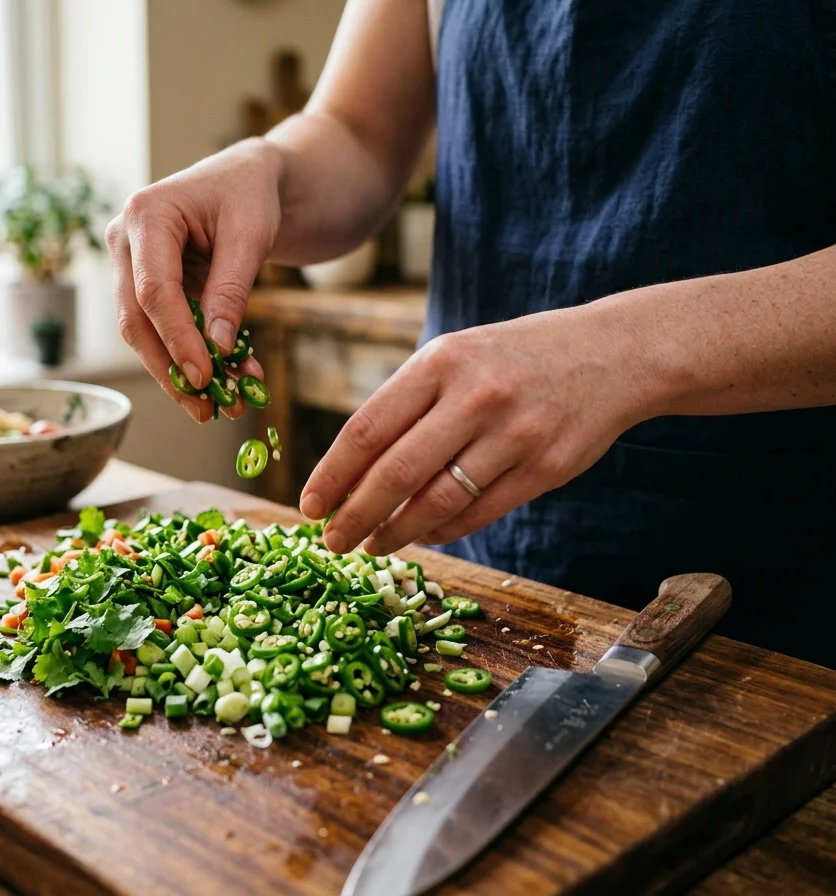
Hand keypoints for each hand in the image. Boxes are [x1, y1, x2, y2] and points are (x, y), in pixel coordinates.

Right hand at [106, 140, 281, 421]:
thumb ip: (231, 290)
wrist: (247, 181)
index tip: (204, 377)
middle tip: (204, 409)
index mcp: (146, 215)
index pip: (153, 291)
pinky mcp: (146, 286)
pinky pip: (162, 330)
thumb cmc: (249, 194)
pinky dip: (191, 356)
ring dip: (179, 372)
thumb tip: (218, 348)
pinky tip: (224, 380)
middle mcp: (125, 241)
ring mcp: (130, 265)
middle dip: (170, 369)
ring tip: (217, 405)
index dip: (177, 339)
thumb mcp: (250, 236)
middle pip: (136, 319)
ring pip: (143, 333)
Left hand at [298, 305, 653, 554]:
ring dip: (396, 532)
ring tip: (372, 544)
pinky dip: (443, 530)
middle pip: (396, 472)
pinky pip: (480, 513)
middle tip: (332, 541)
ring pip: (437, 501)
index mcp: (440, 362)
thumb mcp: (455, 358)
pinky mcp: (546, 468)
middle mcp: (475, 397)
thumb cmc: (512, 359)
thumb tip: (350, 474)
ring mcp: (514, 434)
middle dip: (355, 515)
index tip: (310, 505)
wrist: (612, 354)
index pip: (368, 429)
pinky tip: (423, 535)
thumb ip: (407, 408)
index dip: (332, 474)